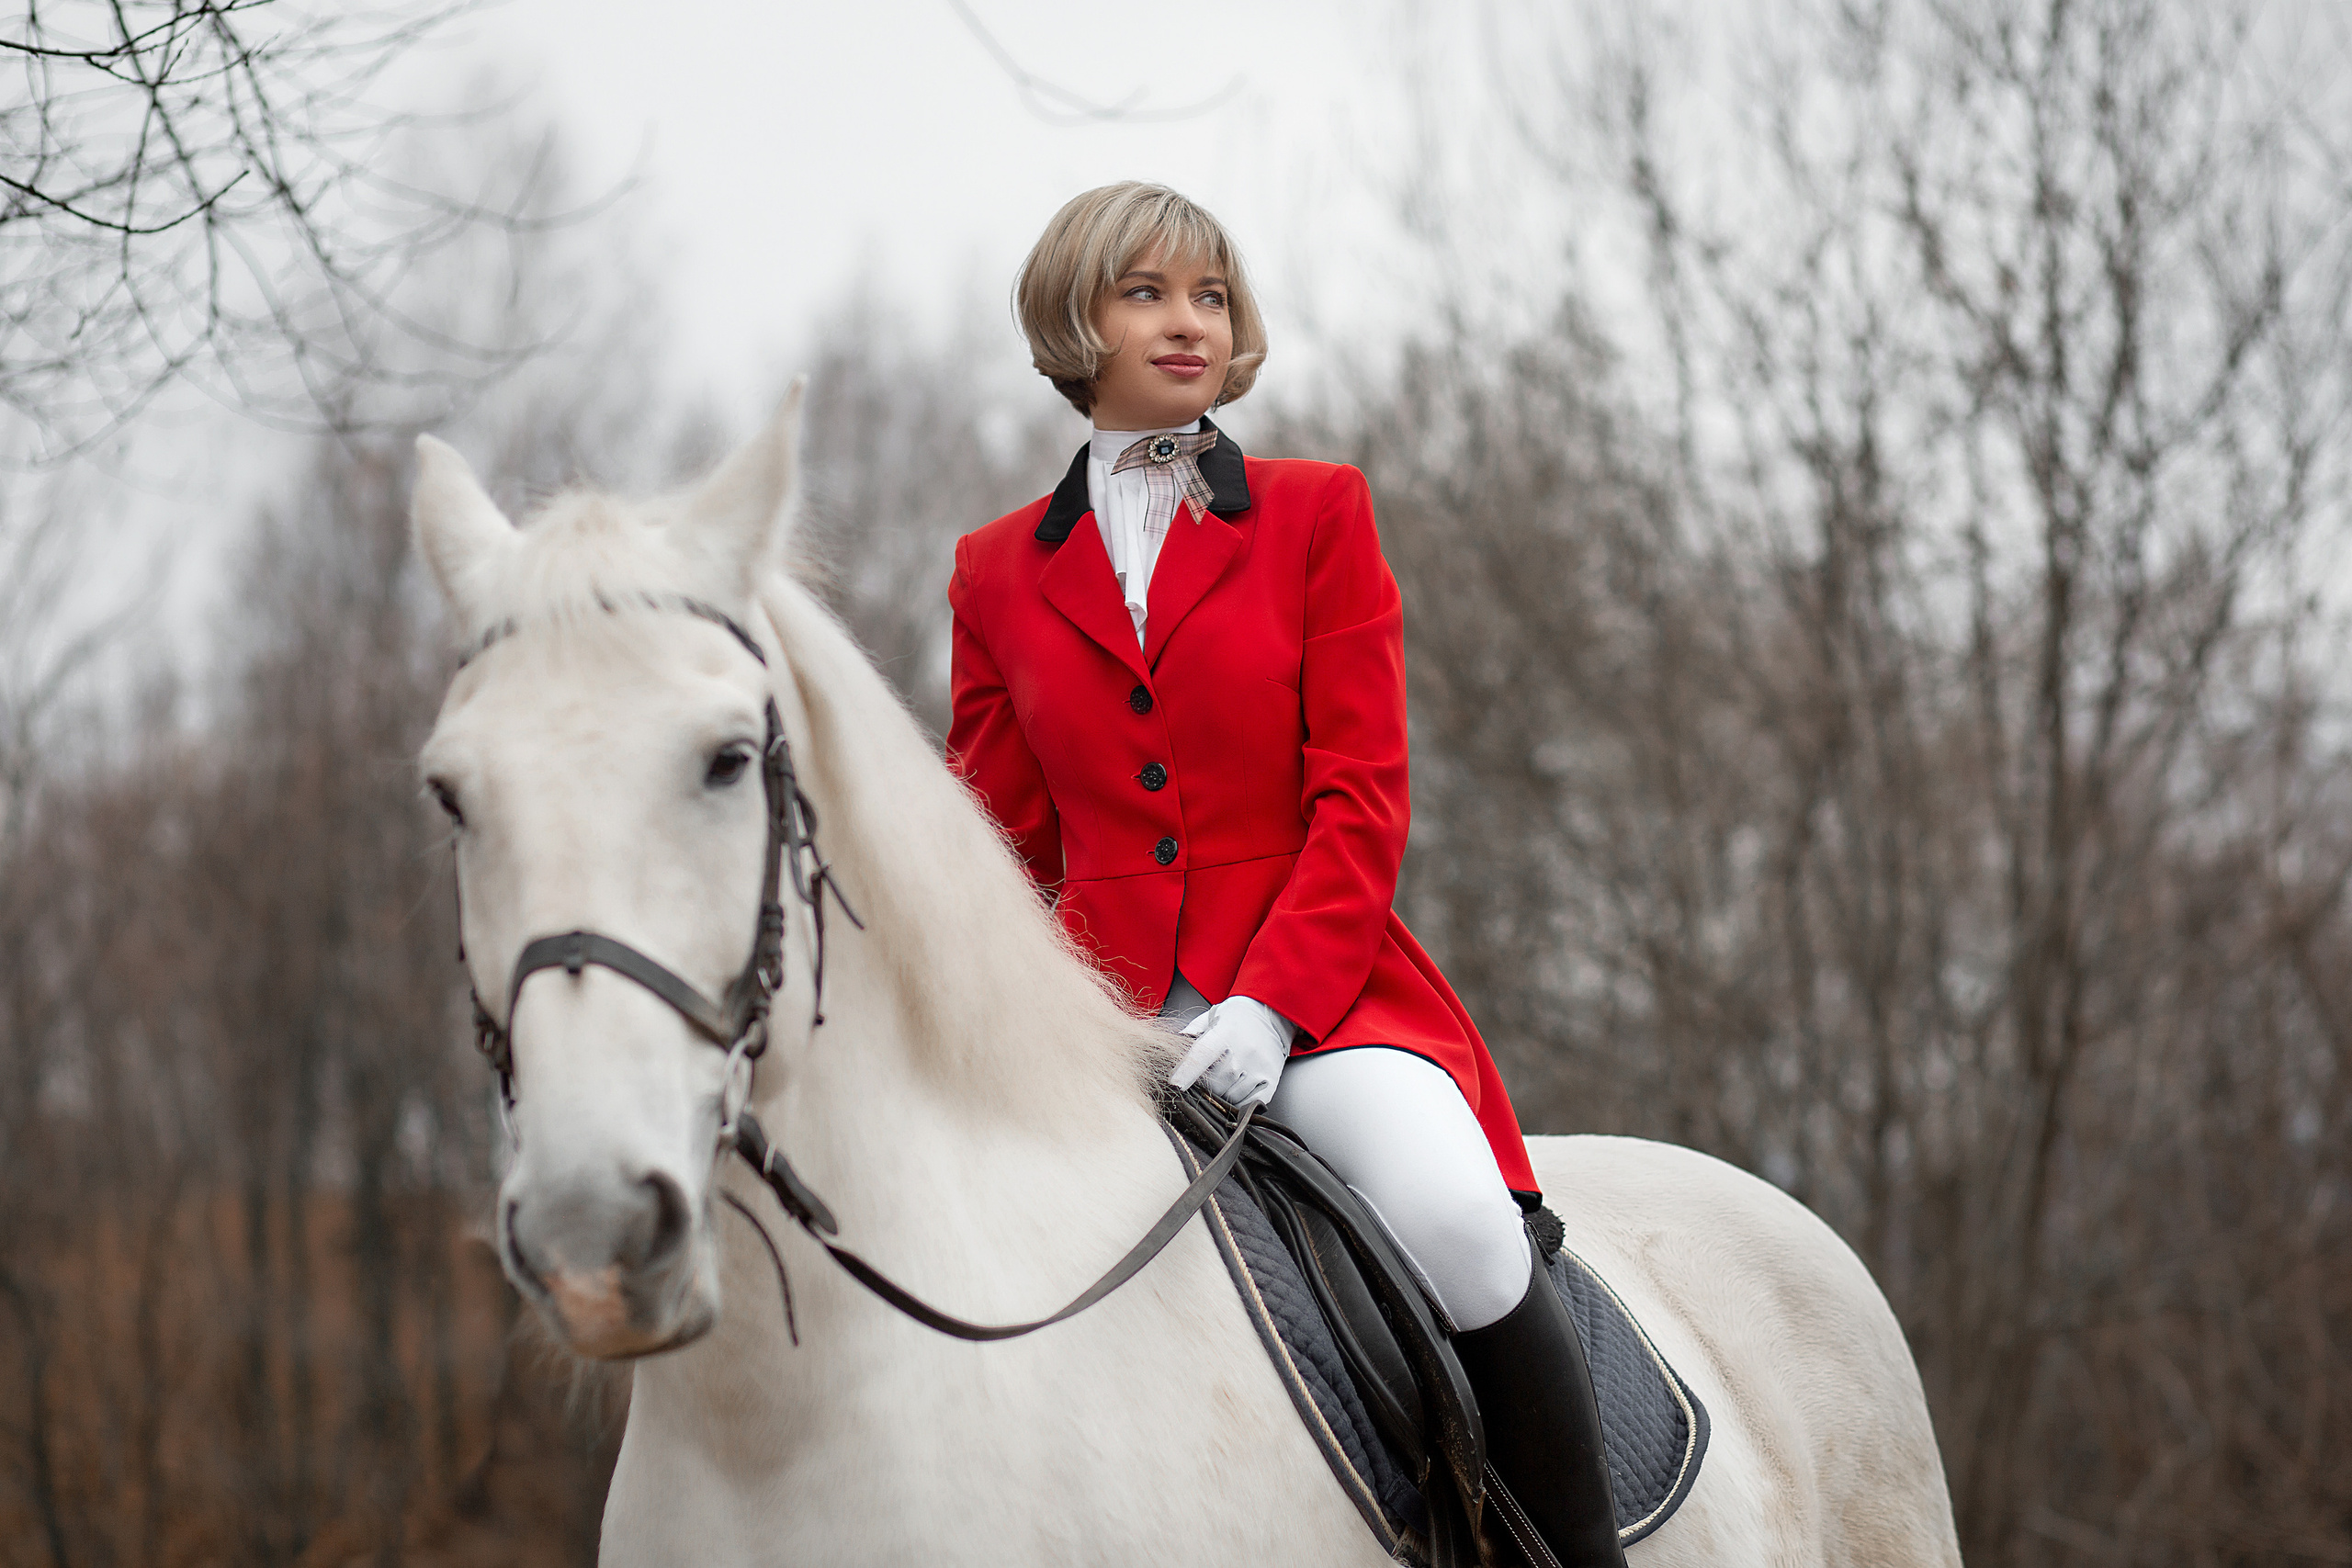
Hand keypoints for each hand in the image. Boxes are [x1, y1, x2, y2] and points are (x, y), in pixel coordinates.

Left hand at [1169, 994, 1294, 1108]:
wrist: (1270, 1013)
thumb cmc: (1235, 1018)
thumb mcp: (1210, 1018)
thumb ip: (1190, 1033)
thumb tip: (1170, 1048)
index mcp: (1225, 1033)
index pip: (1201, 1055)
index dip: (1186, 1072)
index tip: (1175, 1085)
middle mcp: (1243, 1051)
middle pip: (1214, 1083)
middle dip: (1206, 1084)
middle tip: (1210, 1073)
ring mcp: (1258, 1067)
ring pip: (1230, 1096)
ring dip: (1222, 1093)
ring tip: (1226, 1077)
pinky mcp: (1270, 1080)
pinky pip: (1248, 1103)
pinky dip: (1239, 1101)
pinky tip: (1238, 1087)